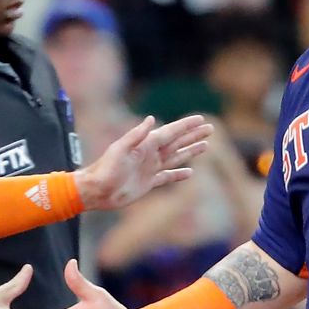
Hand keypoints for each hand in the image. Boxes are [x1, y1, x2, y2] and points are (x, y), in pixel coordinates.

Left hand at [74, 114, 213, 211]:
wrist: (97, 190)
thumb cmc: (105, 169)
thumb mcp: (120, 149)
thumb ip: (136, 135)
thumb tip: (151, 119)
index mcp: (146, 144)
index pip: (171, 132)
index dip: (186, 126)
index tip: (201, 119)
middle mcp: (151, 154)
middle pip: (177, 142)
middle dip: (193, 135)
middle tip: (210, 128)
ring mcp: (151, 168)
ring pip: (176, 157)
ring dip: (190, 151)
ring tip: (206, 145)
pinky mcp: (149, 183)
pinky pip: (168, 176)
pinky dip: (179, 174)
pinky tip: (190, 172)